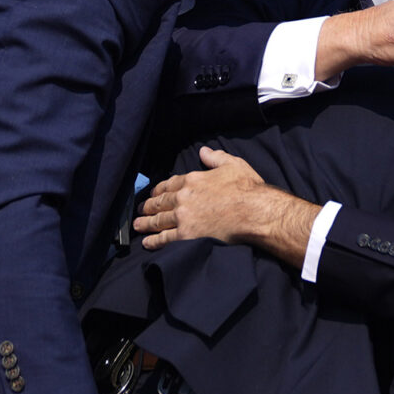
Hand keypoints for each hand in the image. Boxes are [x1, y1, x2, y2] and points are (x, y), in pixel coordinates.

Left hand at [136, 148, 319, 265]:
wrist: (254, 212)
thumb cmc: (247, 189)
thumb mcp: (234, 165)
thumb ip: (216, 157)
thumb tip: (204, 151)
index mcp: (192, 180)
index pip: (170, 184)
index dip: (159, 189)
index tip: (153, 193)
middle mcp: (183, 197)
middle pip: (160, 202)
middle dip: (148, 206)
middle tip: (140, 210)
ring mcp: (183, 217)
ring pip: (159, 220)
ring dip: (146, 223)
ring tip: (138, 226)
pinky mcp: (187, 235)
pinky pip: (165, 238)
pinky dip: (154, 241)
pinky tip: (147, 243)